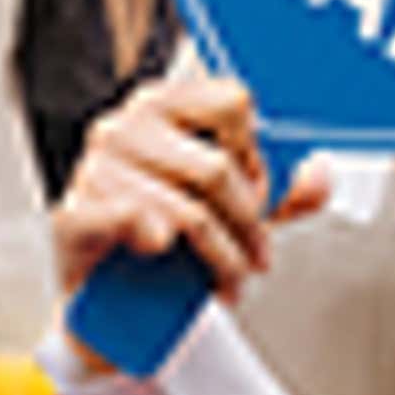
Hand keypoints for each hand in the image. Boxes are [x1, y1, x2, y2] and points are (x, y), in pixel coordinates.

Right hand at [54, 75, 325, 308]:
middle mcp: (124, 125)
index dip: (258, 154)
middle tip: (257, 256)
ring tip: (230, 281)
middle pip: (216, 166)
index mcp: (163, 102)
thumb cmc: (169, 229)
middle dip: (249, 220)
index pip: (233, 102)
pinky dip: (157, 240)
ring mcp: (93, 168)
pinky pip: (128, 220)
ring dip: (221, 256)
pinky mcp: (73, 213)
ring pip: (187, 210)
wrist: (106, 293)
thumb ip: (282, 189)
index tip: (262, 194)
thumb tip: (322, 176)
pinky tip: (166, 252)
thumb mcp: (231, 204)